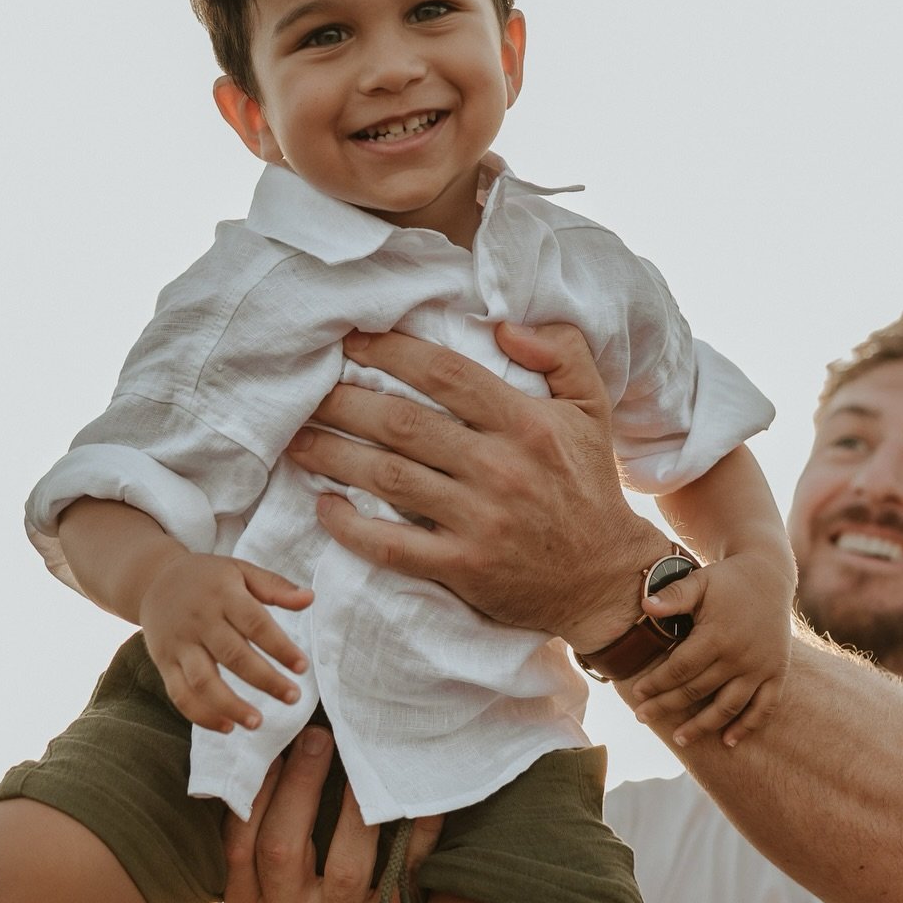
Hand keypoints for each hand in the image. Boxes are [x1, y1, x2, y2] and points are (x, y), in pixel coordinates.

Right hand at [139, 553, 312, 731]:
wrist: (154, 579)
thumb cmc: (208, 578)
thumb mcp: (240, 570)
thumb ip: (275, 586)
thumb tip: (310, 599)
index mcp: (223, 595)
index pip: (255, 624)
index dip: (280, 647)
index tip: (302, 667)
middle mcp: (200, 620)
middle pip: (233, 655)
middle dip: (265, 680)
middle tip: (293, 697)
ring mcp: (179, 643)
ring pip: (203, 681)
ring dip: (231, 705)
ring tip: (258, 722)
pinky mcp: (164, 663)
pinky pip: (180, 694)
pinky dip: (201, 715)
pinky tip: (227, 726)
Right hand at [224, 727, 440, 902]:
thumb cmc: (315, 902)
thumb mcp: (275, 884)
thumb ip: (267, 831)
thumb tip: (273, 743)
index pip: (239, 844)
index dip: (257, 792)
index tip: (275, 745)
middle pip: (282, 851)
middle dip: (300, 786)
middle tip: (319, 736)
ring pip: (345, 869)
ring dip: (355, 810)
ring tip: (365, 763)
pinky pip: (403, 879)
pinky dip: (417, 835)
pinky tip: (422, 800)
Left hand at [286, 324, 662, 649]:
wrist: (607, 578)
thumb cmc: (590, 486)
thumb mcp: (593, 408)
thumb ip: (563, 353)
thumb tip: (506, 325)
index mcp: (527, 423)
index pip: (445, 373)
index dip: (391, 351)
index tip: (350, 341)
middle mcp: (501, 468)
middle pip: (402, 423)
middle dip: (344, 402)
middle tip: (307, 392)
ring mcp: (480, 520)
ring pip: (388, 477)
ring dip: (333, 455)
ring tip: (296, 440)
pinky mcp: (464, 567)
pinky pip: (393, 545)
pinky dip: (351, 526)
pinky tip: (323, 506)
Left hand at [629, 552, 793, 747]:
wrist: (769, 575)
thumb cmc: (725, 581)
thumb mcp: (698, 581)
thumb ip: (673, 595)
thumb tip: (645, 606)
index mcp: (717, 636)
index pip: (681, 669)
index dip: (657, 683)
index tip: (637, 694)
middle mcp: (740, 656)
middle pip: (698, 691)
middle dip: (667, 706)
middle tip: (642, 718)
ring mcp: (760, 668)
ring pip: (729, 706)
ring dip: (704, 726)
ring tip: (680, 739)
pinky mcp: (777, 673)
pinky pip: (765, 707)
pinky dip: (747, 726)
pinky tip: (728, 741)